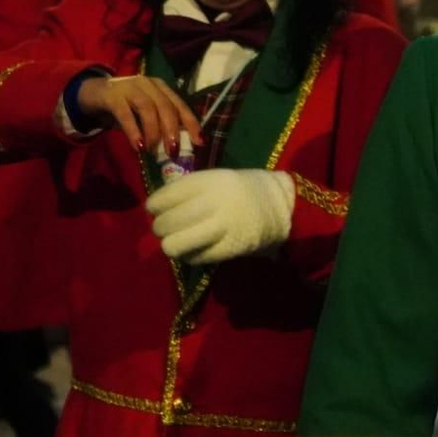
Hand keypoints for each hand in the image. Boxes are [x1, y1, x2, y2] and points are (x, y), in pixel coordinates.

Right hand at [77, 75, 201, 151]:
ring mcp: (129, 87)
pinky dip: (133, 131)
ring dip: (153, 131)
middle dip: (172, 130)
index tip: (199, 142)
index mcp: (161, 88)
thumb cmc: (125, 108)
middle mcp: (148, 84)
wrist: (92, 93)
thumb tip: (175, 149)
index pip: (180, 105)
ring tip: (153, 150)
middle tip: (173, 151)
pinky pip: (125, 113)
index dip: (191, 123)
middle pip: (166, 106)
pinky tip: (138, 146)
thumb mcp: (145, 115)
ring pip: (147, 107)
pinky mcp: (112, 95)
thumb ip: (159, 125)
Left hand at [146, 168, 293, 264]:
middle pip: (166, 223)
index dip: (154, 206)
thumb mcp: (218, 178)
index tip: (153, 210)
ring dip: (171, 245)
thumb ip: (190, 190)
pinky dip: (190, 256)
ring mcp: (222, 227)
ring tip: (177, 242)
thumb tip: (157, 208)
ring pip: (174, 245)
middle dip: (161, 228)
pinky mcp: (230, 248)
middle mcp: (214, 203)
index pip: (166, 197)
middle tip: (166, 229)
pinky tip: (195, 250)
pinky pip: (195, 258)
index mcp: (210, 181)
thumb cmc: (244, 190)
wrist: (283, 206)